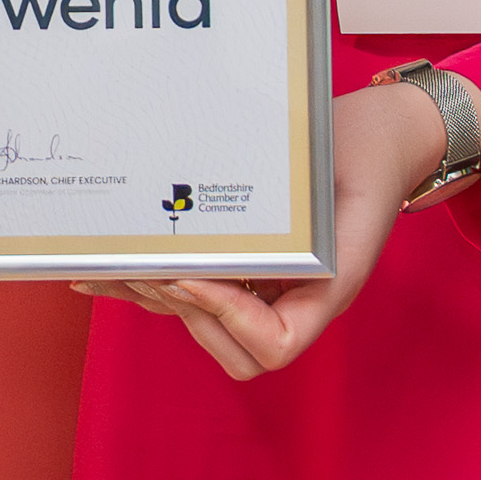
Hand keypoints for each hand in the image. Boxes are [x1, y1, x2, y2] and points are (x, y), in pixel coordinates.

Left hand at [67, 82, 443, 378]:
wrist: (379, 132)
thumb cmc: (367, 153)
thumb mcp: (345, 185)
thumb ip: (307, 225)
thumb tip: (225, 236)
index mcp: (326, 292)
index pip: (274, 345)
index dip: (229, 318)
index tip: (194, 275)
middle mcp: (293, 299)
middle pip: (232, 347)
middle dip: (184, 309)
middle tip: (147, 265)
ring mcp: (266, 286)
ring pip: (202, 321)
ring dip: (152, 298)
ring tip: (101, 269)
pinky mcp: (243, 264)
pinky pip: (193, 288)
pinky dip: (149, 282)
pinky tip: (100, 270)